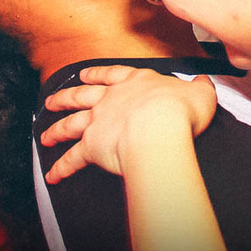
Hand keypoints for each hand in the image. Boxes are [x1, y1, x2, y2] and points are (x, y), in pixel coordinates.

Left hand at [41, 66, 216, 182]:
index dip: (99, 74)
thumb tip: (205, 83)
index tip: (86, 75)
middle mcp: (112, 99)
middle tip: (52, 101)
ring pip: (70, 123)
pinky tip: (52, 176)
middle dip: (65, 98)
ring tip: (46, 137)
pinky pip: (72, 159)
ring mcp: (99, 121)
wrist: (159, 129)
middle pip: (81, 95)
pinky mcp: (92, 146)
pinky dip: (61, 168)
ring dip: (55, 130)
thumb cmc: (181, 111)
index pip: (113, 74)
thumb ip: (200, 88)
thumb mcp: (200, 94)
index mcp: (137, 82)